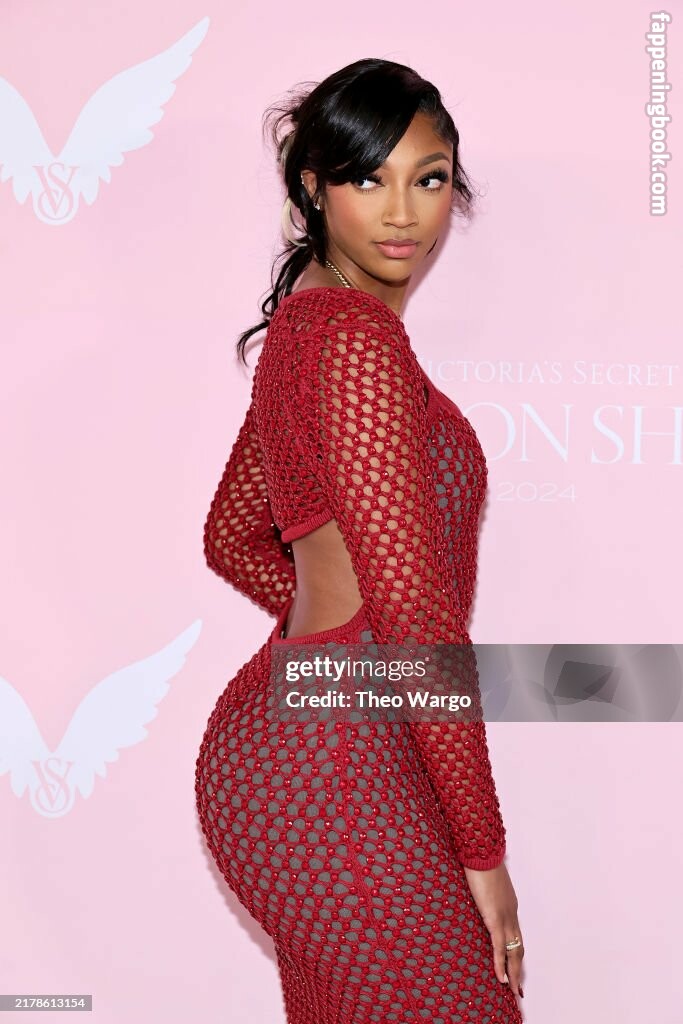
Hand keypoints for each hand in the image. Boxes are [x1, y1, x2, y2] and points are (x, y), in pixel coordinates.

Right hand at [463, 861, 524, 998]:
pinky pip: (499, 947)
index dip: (516, 952)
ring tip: (513, 990)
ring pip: (513, 951)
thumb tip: (476, 888)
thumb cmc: (480, 860)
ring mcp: (504, 916)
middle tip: (518, 987)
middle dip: (518, 969)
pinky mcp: (494, 918)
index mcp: (509, 904)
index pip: (515, 934)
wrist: (482, 853)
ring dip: (514, 973)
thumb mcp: (484, 878)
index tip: (515, 966)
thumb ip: (483, 888)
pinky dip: (501, 965)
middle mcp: (511, 913)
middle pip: (519, 947)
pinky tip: (501, 979)